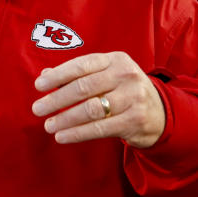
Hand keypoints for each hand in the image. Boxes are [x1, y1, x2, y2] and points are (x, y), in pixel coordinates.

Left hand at [32, 52, 165, 147]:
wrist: (159, 112)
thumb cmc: (123, 90)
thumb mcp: (106, 76)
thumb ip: (77, 74)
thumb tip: (44, 76)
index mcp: (116, 59)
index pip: (82, 65)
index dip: (58, 75)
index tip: (38, 86)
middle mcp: (126, 75)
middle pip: (84, 87)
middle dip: (57, 99)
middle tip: (37, 109)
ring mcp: (133, 98)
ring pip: (90, 109)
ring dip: (65, 118)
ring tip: (48, 125)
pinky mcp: (134, 121)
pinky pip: (99, 128)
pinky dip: (77, 133)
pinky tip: (61, 136)